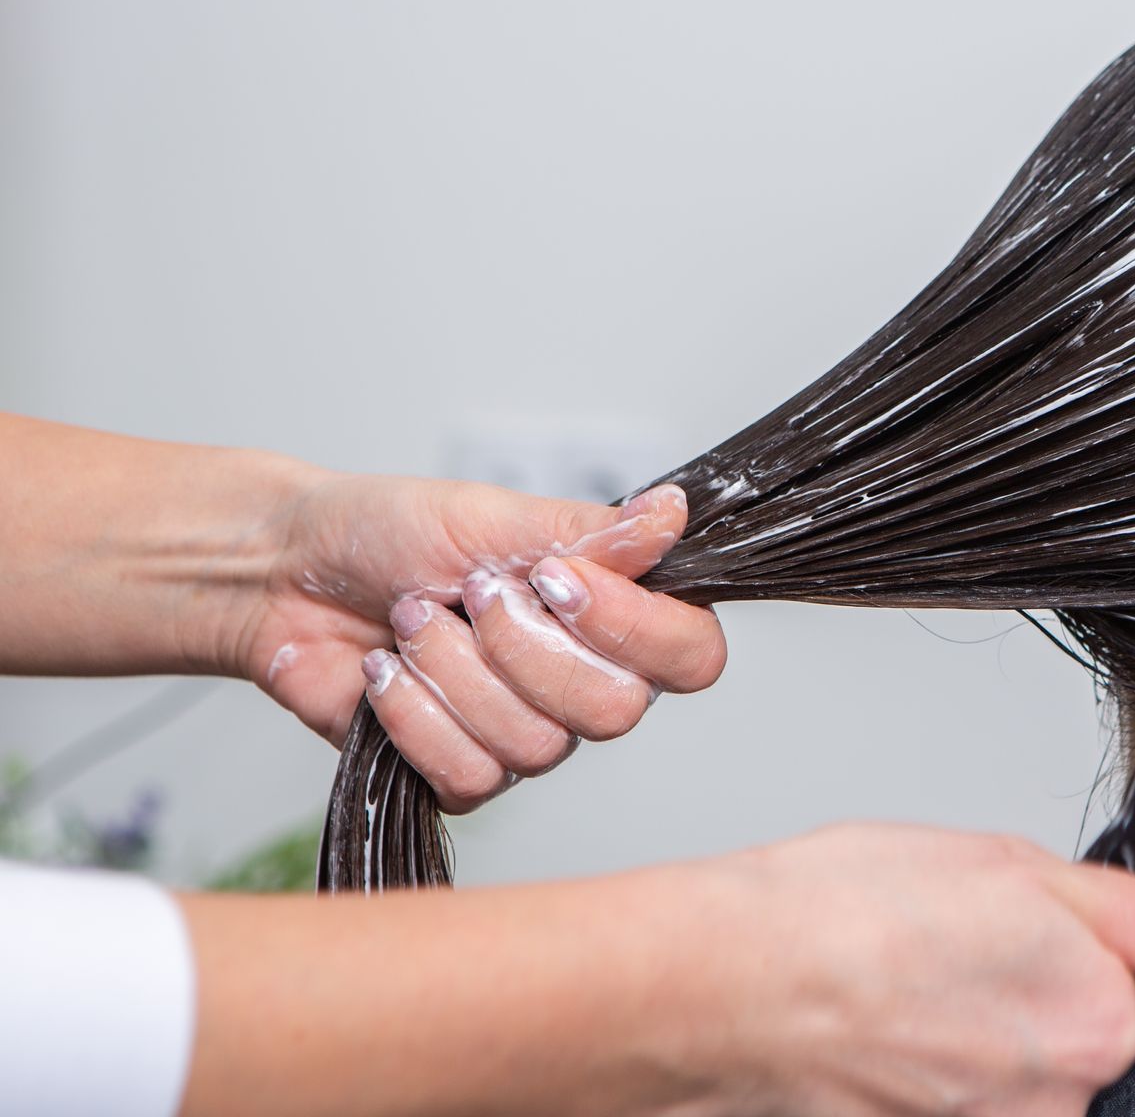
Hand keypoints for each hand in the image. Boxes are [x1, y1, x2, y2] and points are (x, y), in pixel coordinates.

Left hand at [236, 474, 725, 810]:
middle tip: (471, 593)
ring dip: (453, 672)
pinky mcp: (466, 774)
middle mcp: (587, 680)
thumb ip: (591, 531)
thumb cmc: (393, 531)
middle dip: (522, 647)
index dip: (632, 628)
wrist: (289, 575)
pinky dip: (414, 714)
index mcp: (615, 611)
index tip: (555, 580)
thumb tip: (673, 514)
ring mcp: (531, 735)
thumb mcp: (495, 514)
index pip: (691, 653)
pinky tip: (388, 672)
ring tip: (413, 622)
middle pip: (617, 711)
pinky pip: (470, 775)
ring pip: (535, 745)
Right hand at [661, 824, 1134, 1115]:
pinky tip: (865, 1025)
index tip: (999, 926)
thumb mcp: (1018, 867)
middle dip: (1012, 994)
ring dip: (957, 1028)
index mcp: (1099, 1023)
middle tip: (937, 942)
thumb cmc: (843, 916)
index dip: (1061, 944)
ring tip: (889, 981)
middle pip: (1065, 1043)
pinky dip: (910, 1064)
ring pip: (997, 1074)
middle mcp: (1056, 1105)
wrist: (715, 988)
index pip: (1123, 990)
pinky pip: (940, 1098)